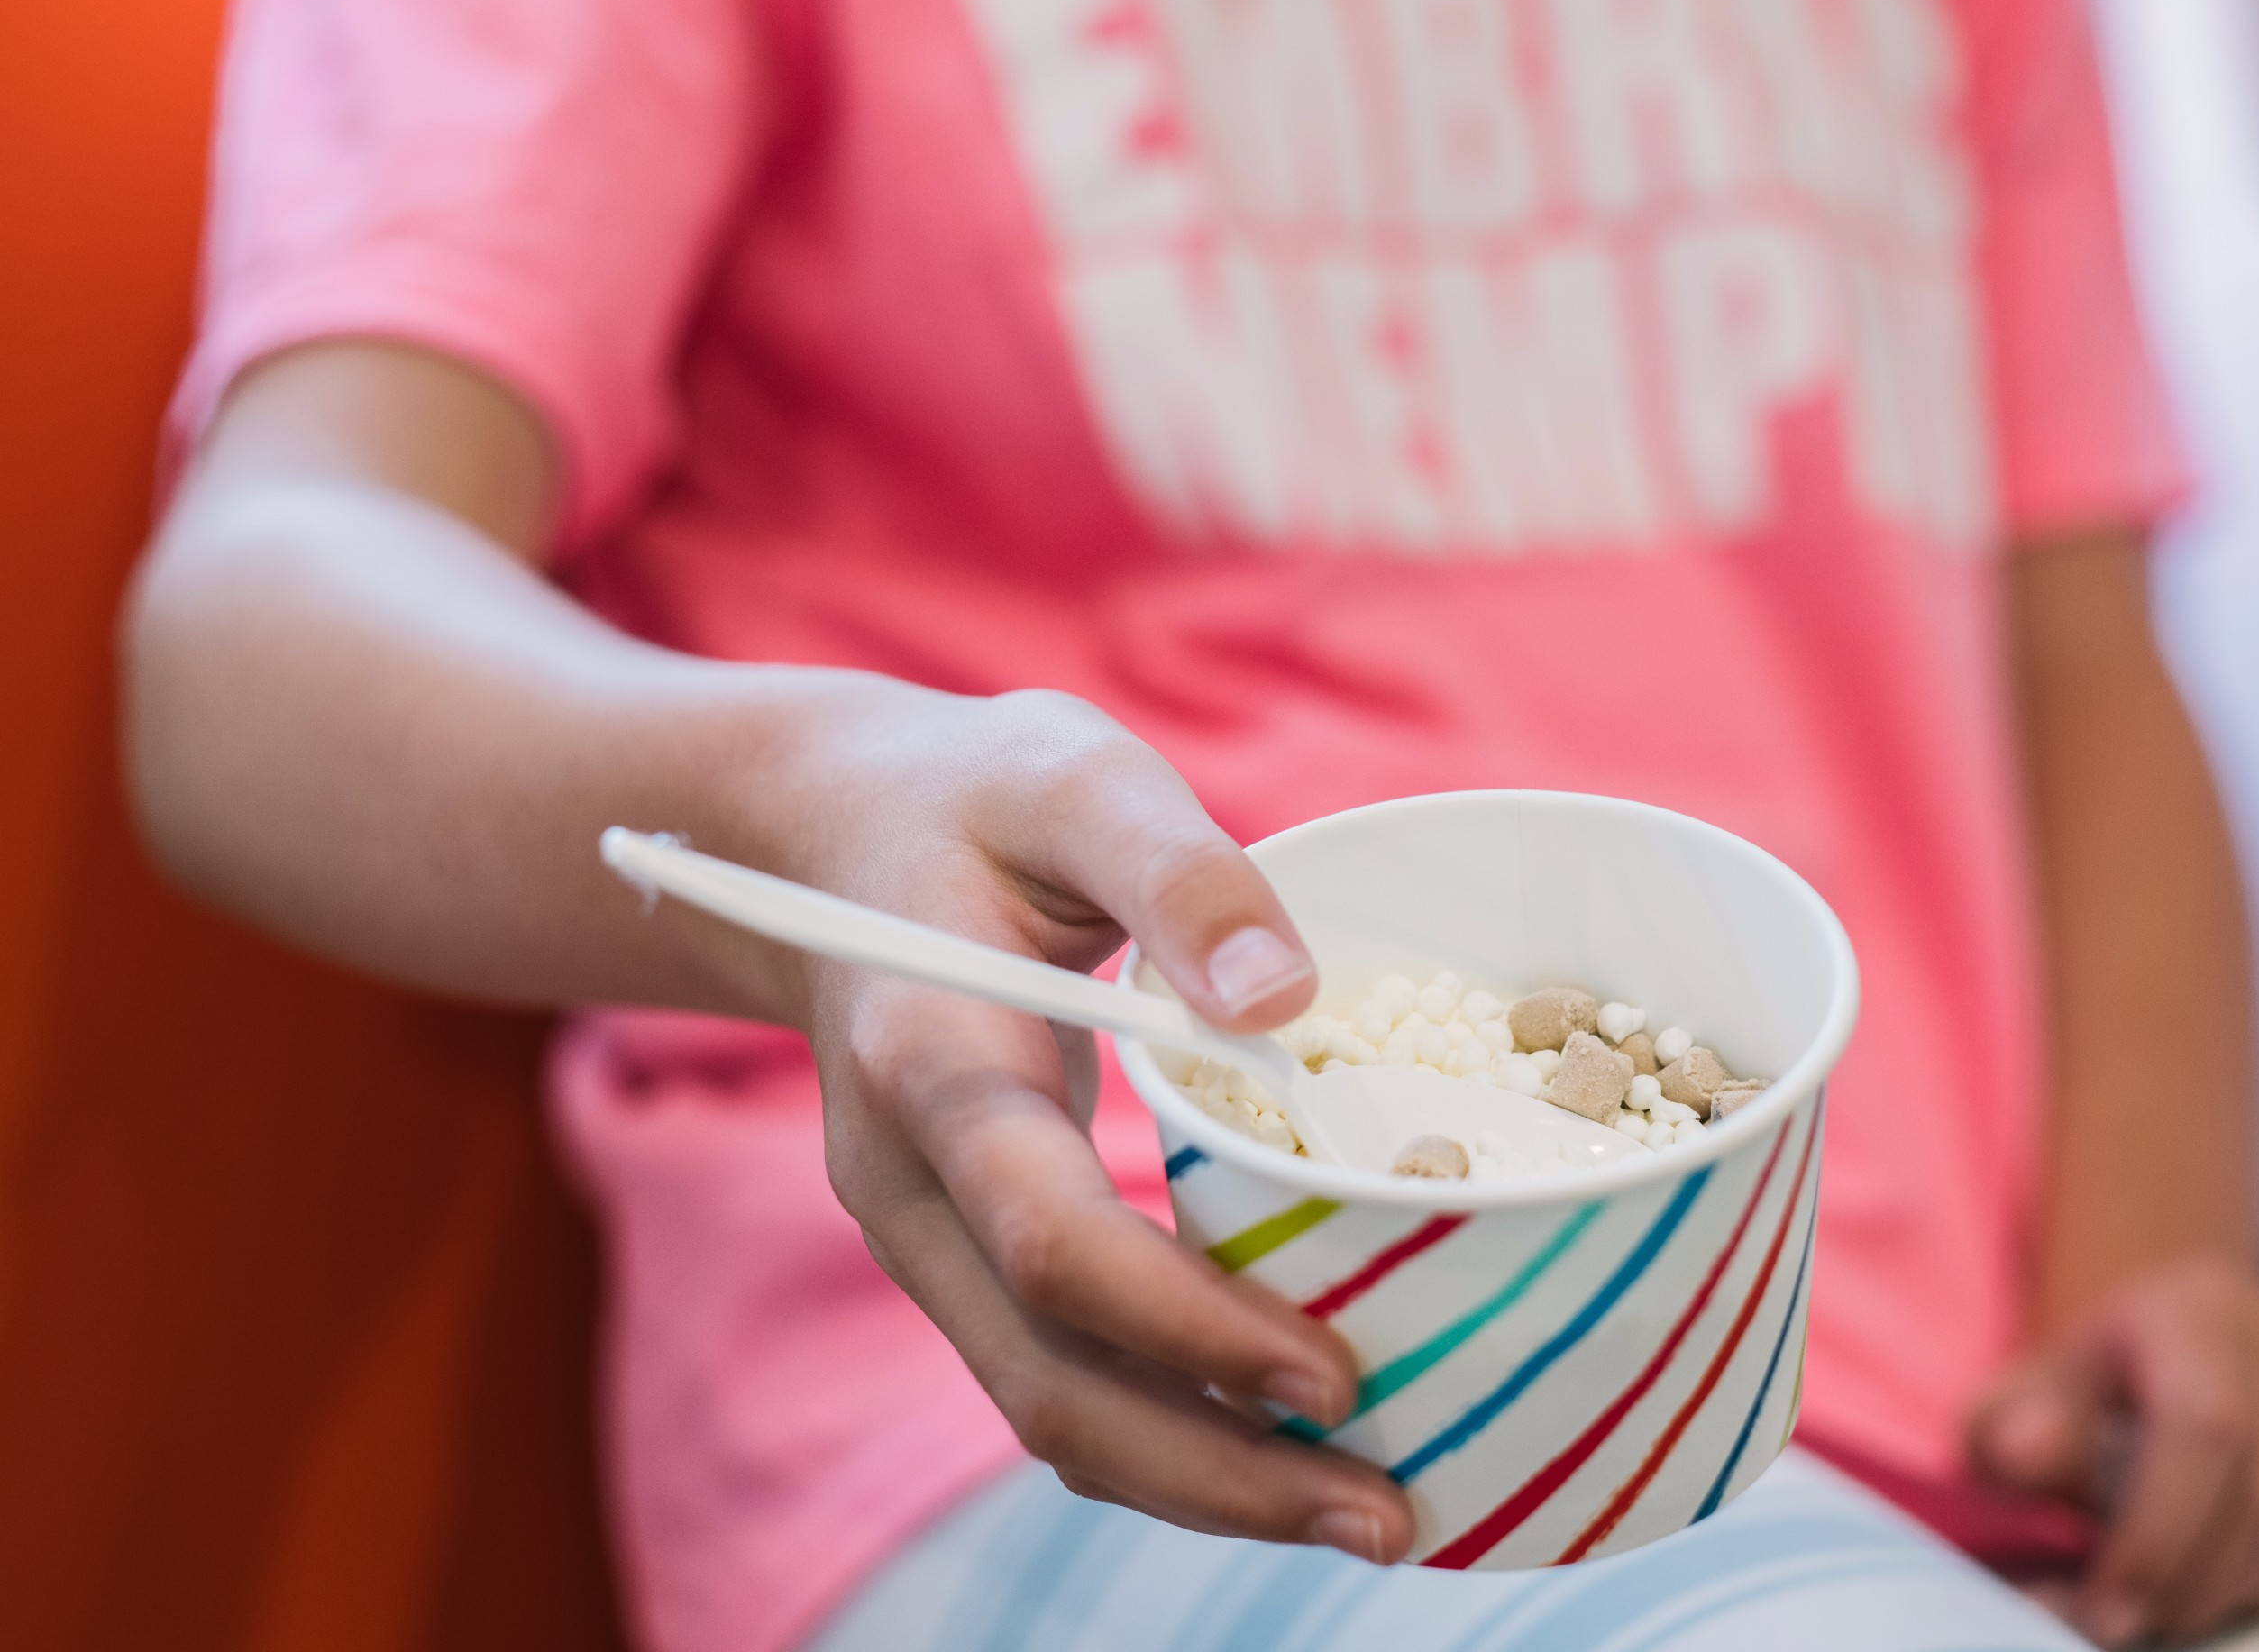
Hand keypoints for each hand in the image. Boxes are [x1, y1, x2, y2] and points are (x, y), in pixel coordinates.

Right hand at [761, 686, 1413, 1561]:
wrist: (828, 840)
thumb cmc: (976, 797)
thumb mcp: (1076, 774)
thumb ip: (1178, 870)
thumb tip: (1290, 999)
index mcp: (930, 1060)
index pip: (1048, 1240)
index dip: (1188, 1328)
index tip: (1335, 1377)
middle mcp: (908, 1183)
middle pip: (1045, 1381)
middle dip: (1217, 1474)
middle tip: (1394, 1518)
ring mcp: (929, 1236)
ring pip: (1050, 1407)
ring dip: (1205, 1484)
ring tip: (1373, 1510)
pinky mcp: (970, 1252)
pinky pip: (1064, 1373)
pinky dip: (1177, 1432)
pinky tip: (1293, 1445)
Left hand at [1966, 1257, 2258, 1644]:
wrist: (2155, 1368)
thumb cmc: (2082, 1401)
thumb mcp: (2019, 1407)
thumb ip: (2009, 1431)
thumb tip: (2029, 1449)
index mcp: (2196, 1304)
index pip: (2207, 1428)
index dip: (2159, 1537)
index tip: (2106, 1609)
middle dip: (2196, 1587)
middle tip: (2133, 1627)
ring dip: (2247, 1602)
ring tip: (2175, 1609)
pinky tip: (2240, 1593)